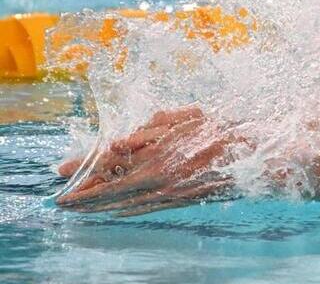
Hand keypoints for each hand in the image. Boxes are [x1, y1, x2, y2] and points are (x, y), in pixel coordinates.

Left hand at [56, 106, 239, 215]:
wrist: (249, 156)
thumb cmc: (219, 130)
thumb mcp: (183, 118)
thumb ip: (149, 129)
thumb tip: (117, 143)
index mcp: (156, 155)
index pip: (108, 164)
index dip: (83, 168)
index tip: (62, 170)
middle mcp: (157, 178)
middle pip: (110, 188)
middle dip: (83, 193)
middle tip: (61, 199)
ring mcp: (167, 193)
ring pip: (123, 202)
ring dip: (97, 206)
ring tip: (78, 208)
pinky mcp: (177, 201)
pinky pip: (142, 208)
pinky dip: (122, 210)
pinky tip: (112, 210)